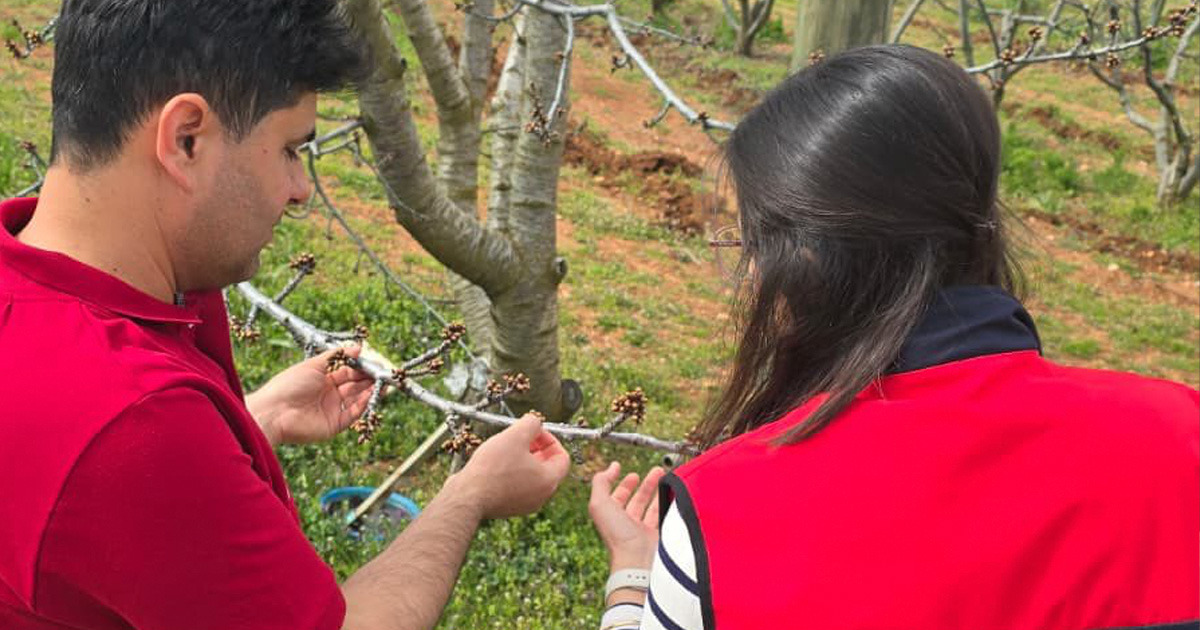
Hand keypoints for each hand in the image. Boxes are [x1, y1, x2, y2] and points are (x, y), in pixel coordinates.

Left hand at [245, 345, 375, 445]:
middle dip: (369, 379)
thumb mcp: (314, 364)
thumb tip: (359, 347)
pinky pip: (353, 414)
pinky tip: (370, 395)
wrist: (274, 412)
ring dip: (370, 391)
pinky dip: (363, 405)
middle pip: (354, 385)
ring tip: (383, 383)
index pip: (347, 372)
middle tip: (383, 372)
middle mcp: (328, 394)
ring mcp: (332, 410)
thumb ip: (338, 356)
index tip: (375, 362)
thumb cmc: (289, 385)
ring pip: (356, 400)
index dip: (361, 367)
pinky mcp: (334, 425)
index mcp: (322, 379)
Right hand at [448, 413, 570, 519]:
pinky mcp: (508, 507)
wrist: (467, 496)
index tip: (534, 432)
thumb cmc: (492, 468)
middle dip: (536, 448)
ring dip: (523, 459)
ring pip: (531, 476)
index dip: (550, 439)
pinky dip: (512, 472)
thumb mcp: (515, 435)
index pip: (562, 457)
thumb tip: (535, 422)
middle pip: (547, 467)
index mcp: (548, 481)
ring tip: (506, 448)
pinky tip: (495, 463)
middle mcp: (541, 496)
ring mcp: (524, 504)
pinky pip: (517, 485)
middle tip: (520, 437)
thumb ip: (531, 424)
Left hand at [588, 462, 664, 572]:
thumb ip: (601, 482)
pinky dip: (670, 505)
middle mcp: (628, 525)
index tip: (633, 473)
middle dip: (647, 484)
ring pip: (653, 507)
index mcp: (612, 517)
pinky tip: (675, 495)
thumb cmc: (617, 536)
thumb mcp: (600, 503)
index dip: (624, 484)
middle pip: (638, 500)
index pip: (618, 496)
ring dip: (660, 492)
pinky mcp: (660, 536)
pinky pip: (666, 517)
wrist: (638, 561)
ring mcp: (645, 531)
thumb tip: (611, 467)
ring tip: (668, 478)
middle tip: (657, 471)